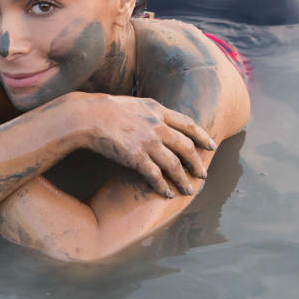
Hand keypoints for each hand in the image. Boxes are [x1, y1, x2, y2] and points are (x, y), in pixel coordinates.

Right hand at [79, 94, 216, 197]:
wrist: (87, 116)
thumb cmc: (107, 110)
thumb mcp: (136, 104)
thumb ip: (152, 112)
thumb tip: (163, 119)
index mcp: (158, 111)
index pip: (188, 124)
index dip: (202, 136)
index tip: (211, 146)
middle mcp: (157, 126)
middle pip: (186, 147)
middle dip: (197, 163)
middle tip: (202, 175)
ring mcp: (147, 142)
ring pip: (175, 165)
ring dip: (183, 180)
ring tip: (188, 190)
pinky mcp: (136, 157)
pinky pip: (155, 176)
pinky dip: (163, 186)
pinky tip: (167, 193)